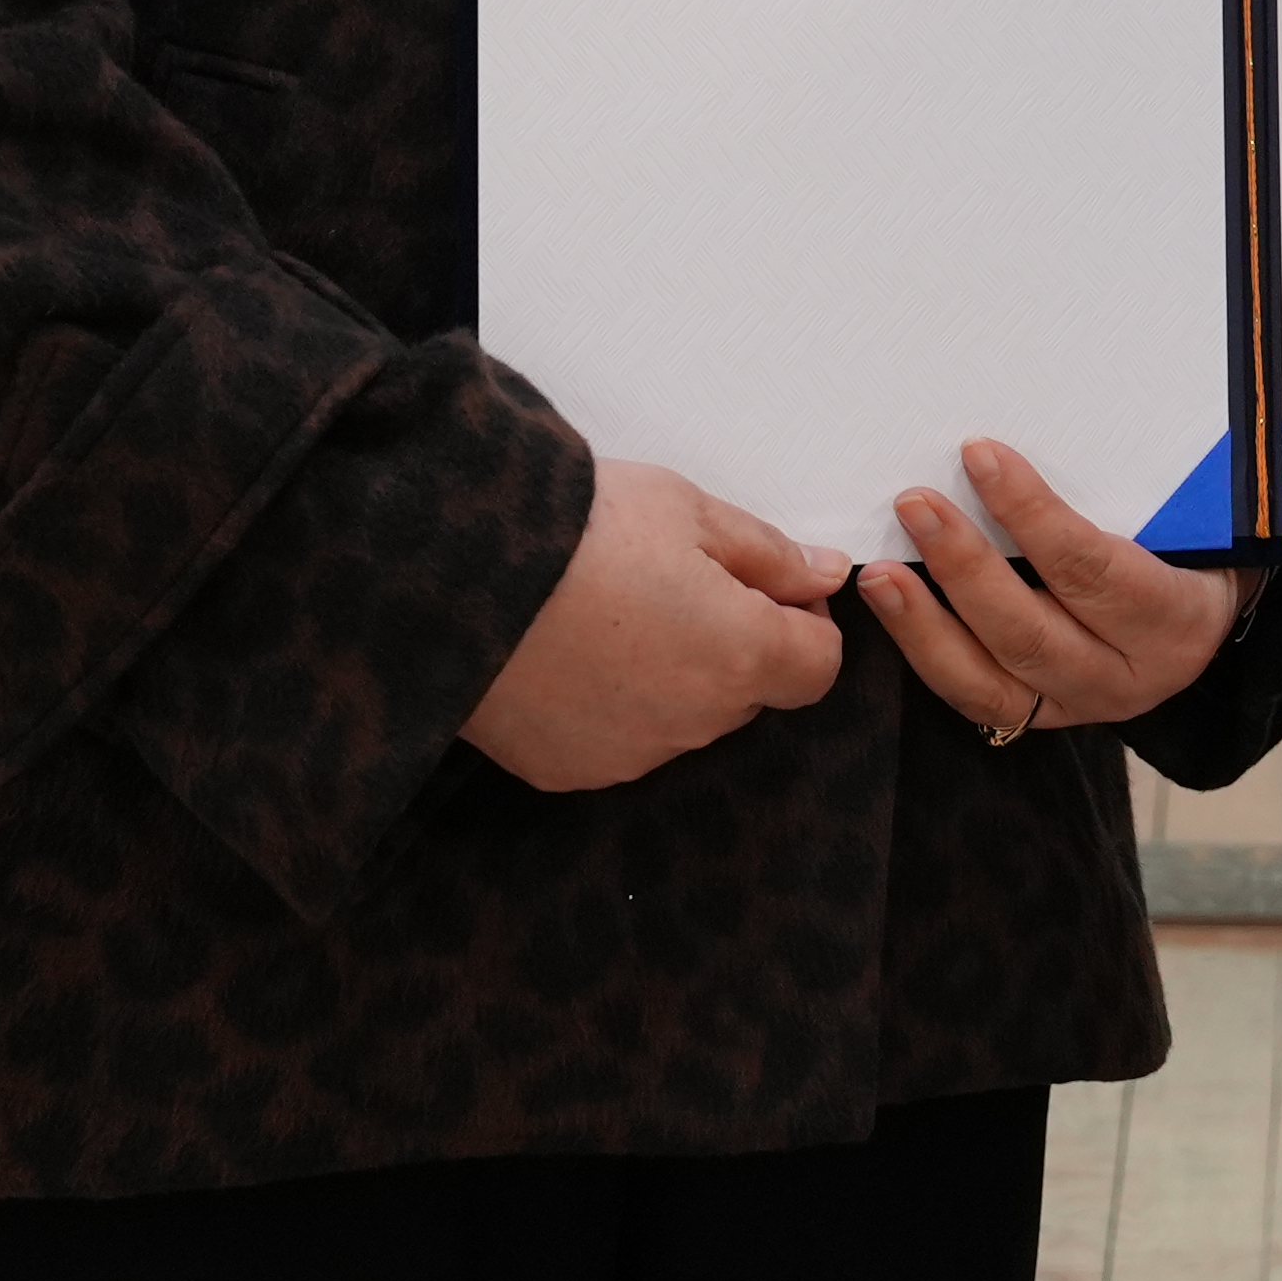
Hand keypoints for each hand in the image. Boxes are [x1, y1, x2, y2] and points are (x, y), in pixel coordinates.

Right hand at [459, 453, 848, 791]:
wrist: (456, 571)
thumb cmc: (580, 526)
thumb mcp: (686, 510)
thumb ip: (768, 553)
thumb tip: (825, 576)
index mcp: (740, 655)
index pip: (818, 666)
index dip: (806, 623)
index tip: (768, 584)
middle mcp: (696, 722)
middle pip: (747, 692)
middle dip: (732, 644)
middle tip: (675, 582)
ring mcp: (631, 755)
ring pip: (682, 717)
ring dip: (670, 676)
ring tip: (609, 613)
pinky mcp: (570, 771)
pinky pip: (617, 740)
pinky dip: (610, 705)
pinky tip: (568, 654)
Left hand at [858, 439, 1256, 745]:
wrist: (1202, 613)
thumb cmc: (1191, 541)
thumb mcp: (1182, 511)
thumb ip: (1121, 478)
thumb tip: (1026, 419)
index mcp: (1175, 619)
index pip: (1091, 568)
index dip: (1030, 513)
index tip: (979, 455)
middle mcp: (1127, 677)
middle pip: (1032, 633)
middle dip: (964, 568)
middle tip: (914, 504)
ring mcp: (1078, 705)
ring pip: (991, 681)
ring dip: (925, 623)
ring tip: (877, 573)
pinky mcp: (1038, 717)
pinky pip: (973, 697)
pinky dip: (926, 654)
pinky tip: (893, 609)